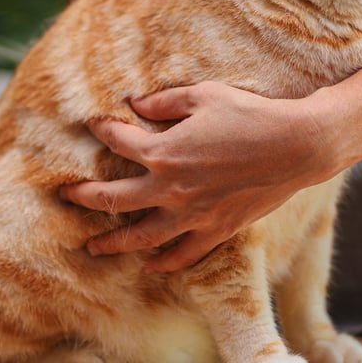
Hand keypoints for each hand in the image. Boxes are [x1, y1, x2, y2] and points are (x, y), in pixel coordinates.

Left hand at [61, 82, 343, 272]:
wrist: (296, 147)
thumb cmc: (251, 115)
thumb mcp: (205, 96)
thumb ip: (165, 102)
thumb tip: (136, 104)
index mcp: (164, 153)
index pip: (118, 142)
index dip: (101, 130)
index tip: (93, 125)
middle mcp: (171, 189)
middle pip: (112, 199)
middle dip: (84, 196)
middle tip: (65, 196)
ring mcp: (193, 215)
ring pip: (141, 237)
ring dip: (112, 242)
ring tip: (93, 246)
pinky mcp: (216, 230)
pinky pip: (183, 255)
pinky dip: (163, 264)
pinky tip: (149, 267)